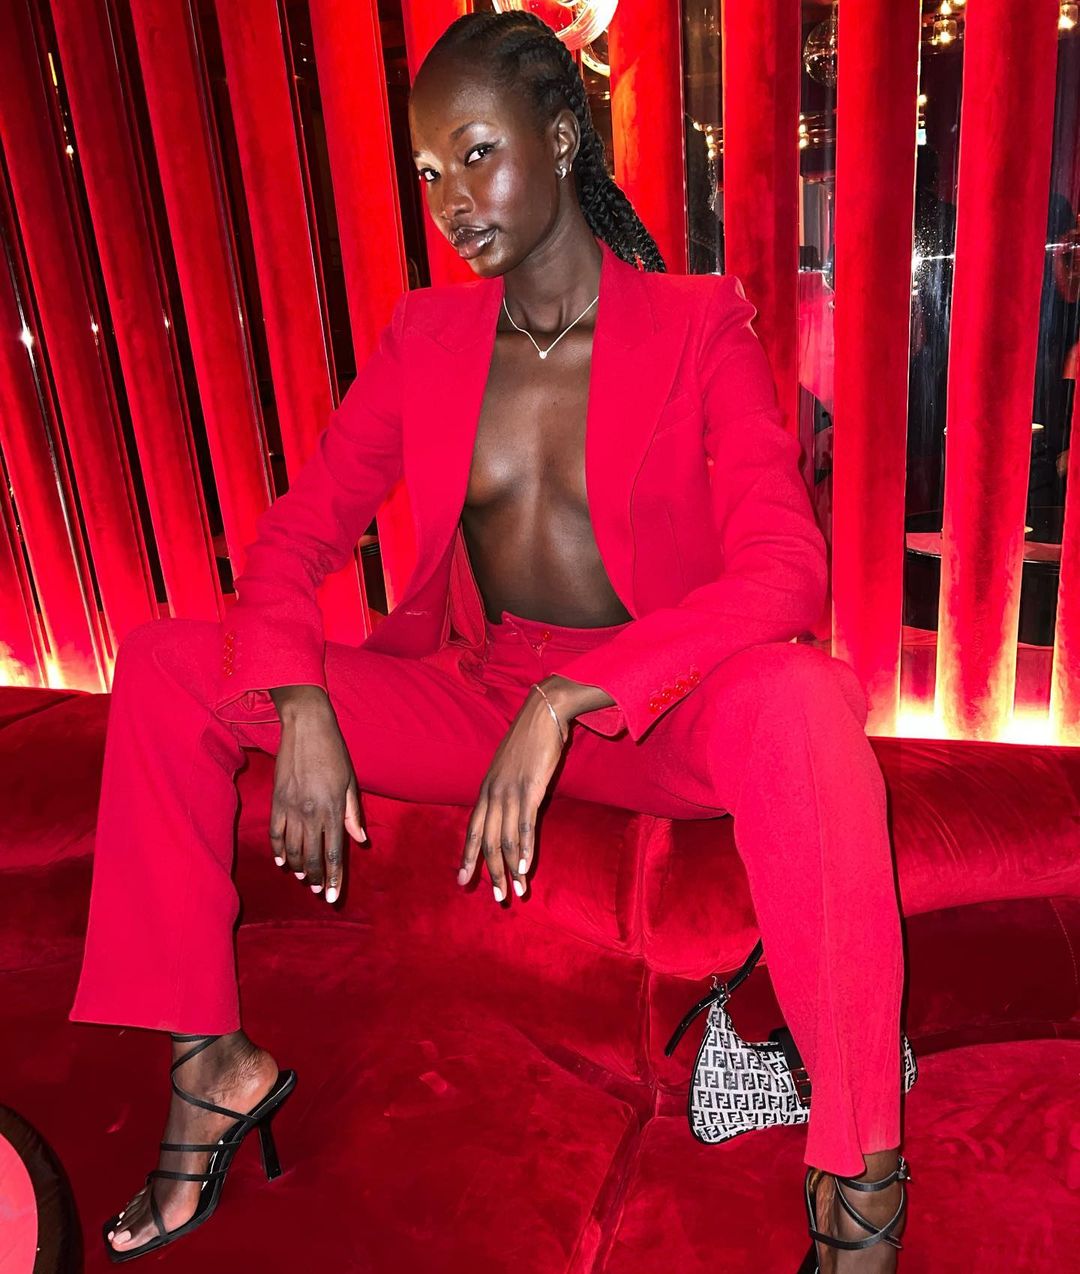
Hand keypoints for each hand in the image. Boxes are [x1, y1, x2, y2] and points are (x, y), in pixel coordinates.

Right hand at [268, 685, 366, 903]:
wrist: (306, 727)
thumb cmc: (334, 752)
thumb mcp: (350, 781)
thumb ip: (353, 813)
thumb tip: (360, 840)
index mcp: (332, 808)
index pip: (332, 852)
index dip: (334, 877)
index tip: (333, 896)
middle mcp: (310, 812)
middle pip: (311, 856)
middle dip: (316, 878)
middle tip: (319, 892)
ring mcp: (290, 808)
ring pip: (291, 849)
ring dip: (298, 868)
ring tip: (304, 879)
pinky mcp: (275, 801)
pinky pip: (275, 833)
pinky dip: (277, 851)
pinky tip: (282, 862)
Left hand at [459, 683, 567, 902]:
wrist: (543, 712)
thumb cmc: (529, 739)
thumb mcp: (510, 767)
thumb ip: (507, 790)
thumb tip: (509, 810)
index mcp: (486, 789)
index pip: (473, 830)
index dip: (468, 856)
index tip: (463, 881)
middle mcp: (493, 793)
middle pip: (487, 841)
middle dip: (490, 871)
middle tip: (496, 897)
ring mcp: (510, 792)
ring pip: (505, 839)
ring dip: (510, 869)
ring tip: (516, 891)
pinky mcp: (530, 790)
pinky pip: (524, 826)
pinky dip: (525, 850)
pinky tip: (526, 868)